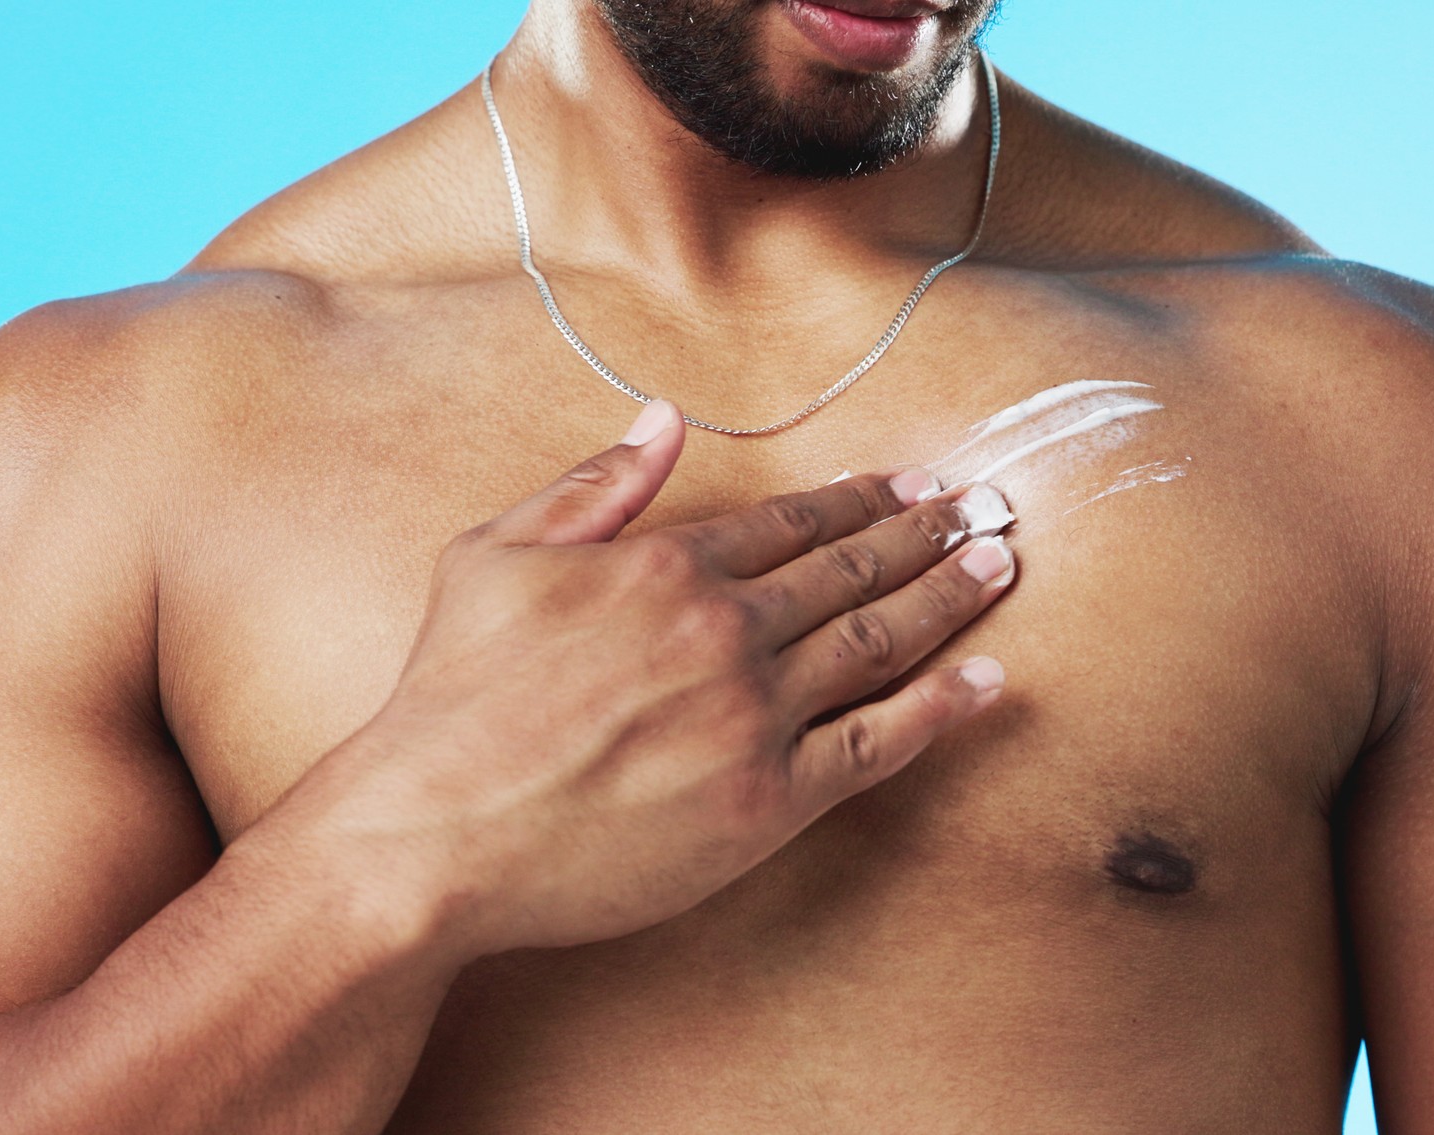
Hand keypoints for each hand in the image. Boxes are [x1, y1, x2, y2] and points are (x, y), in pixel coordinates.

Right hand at [355, 399, 1015, 957]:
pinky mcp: (767, 804)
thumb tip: (663, 419)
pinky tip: (987, 682)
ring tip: (1001, 565)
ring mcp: (754, 717)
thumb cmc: (449, 696)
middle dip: (929, 534)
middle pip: (852, 570)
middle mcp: (725, 630)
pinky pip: (876, 746)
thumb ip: (591, 486)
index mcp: (666, 566)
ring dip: (948, 597)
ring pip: (878, 643)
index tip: (913, 484)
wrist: (432, 833)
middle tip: (989, 508)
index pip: (792, 522)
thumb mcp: (493, 555)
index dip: (862, 499)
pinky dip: (940, 710)